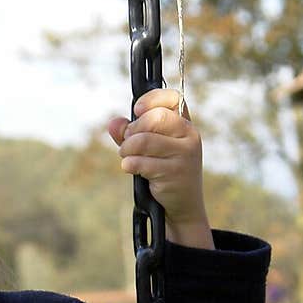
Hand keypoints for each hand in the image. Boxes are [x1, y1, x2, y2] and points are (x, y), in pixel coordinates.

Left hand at [108, 89, 213, 248]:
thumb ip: (130, 133)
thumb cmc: (164, 172)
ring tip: (126, 157)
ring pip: (144, 140)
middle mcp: (189, 135)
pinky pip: (141, 162)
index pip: (173, 98)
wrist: (182, 205)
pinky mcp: (175, 172)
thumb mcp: (149, 149)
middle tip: (127, 143)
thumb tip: (113, 123)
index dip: (151, 99)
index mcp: (184, 123)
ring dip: (127, 149)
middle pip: (155, 118)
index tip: (137, 111)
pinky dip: (130, 164)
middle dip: (133, 130)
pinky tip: (130, 168)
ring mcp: (184, 154)